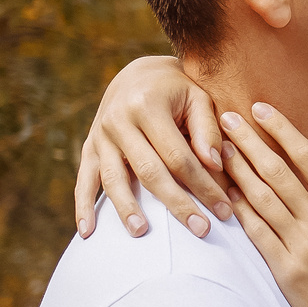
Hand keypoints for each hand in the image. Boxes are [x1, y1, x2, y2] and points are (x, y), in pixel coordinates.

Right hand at [72, 55, 234, 237]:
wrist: (138, 74)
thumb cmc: (177, 89)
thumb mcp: (198, 97)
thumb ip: (207, 129)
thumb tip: (214, 165)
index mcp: (147, 105)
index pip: (179, 156)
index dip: (203, 185)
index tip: (224, 210)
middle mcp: (118, 120)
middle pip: (149, 171)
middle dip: (177, 203)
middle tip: (201, 230)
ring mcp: (101, 135)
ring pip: (114, 179)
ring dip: (127, 209)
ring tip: (142, 232)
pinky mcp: (90, 147)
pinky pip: (84, 180)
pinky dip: (83, 207)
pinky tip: (89, 233)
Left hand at [219, 104, 307, 306]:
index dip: (283, 130)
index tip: (262, 109)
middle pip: (278, 171)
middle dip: (249, 141)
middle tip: (225, 117)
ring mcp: (301, 245)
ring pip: (261, 198)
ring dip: (236, 170)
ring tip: (216, 148)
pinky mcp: (284, 269)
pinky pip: (256, 232)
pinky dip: (237, 209)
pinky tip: (221, 191)